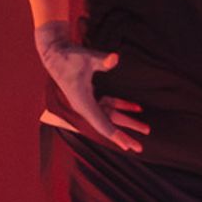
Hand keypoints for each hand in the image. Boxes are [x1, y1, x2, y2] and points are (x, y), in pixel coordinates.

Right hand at [35, 21, 146, 150]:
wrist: (54, 53)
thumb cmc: (69, 56)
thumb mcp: (85, 57)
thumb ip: (102, 60)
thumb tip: (115, 59)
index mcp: (82, 101)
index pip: (100, 123)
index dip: (114, 135)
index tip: (126, 146)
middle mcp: (84, 105)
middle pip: (106, 125)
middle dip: (123, 136)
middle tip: (138, 148)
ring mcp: (87, 102)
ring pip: (110, 116)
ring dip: (128, 122)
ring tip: (146, 129)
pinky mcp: (89, 96)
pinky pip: (108, 105)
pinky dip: (122, 106)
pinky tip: (137, 108)